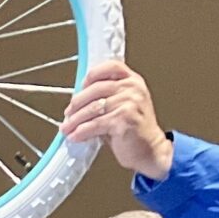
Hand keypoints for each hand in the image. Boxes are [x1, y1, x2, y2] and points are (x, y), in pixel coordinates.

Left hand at [58, 61, 171, 179]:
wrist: (151, 150)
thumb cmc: (135, 131)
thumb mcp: (122, 107)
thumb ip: (105, 98)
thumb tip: (77, 102)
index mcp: (133, 81)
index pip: (110, 67)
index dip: (92, 75)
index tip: (80, 87)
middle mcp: (133, 88)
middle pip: (96, 89)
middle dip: (77, 104)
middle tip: (68, 114)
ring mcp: (130, 102)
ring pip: (93, 108)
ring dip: (75, 120)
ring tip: (67, 128)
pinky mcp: (124, 119)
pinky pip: (95, 124)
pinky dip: (82, 131)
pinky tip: (75, 136)